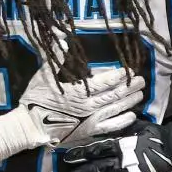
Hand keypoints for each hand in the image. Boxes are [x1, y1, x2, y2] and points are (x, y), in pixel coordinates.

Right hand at [18, 65, 143, 145]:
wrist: (29, 127)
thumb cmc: (35, 100)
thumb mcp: (43, 75)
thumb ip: (57, 57)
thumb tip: (64, 38)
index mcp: (79, 91)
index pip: (106, 82)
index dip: (120, 76)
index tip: (130, 70)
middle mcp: (89, 106)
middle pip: (115, 95)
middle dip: (129, 87)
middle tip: (142, 80)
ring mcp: (91, 121)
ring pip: (116, 109)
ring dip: (129, 101)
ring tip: (140, 94)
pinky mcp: (89, 132)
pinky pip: (110, 127)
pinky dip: (122, 121)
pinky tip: (131, 116)